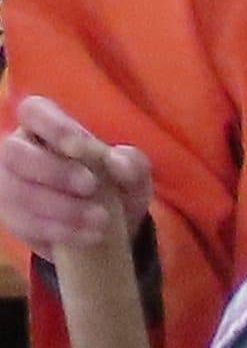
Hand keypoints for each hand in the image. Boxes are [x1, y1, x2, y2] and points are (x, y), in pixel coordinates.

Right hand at [4, 99, 152, 255]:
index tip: (81, 148)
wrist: (108, 228)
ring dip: (61, 208)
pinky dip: (61, 231)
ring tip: (101, 219)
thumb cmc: (114, 185)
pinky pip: (26, 224)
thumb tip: (117, 164)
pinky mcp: (14, 218)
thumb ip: (130, 163)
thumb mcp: (132, 173)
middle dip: (54, 171)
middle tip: (91, 186)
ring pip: (17, 191)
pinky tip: (91, 235)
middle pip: (15, 152)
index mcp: (44, 126)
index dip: (53, 127)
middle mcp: (19, 151)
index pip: (34, 112)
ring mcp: (11, 185)